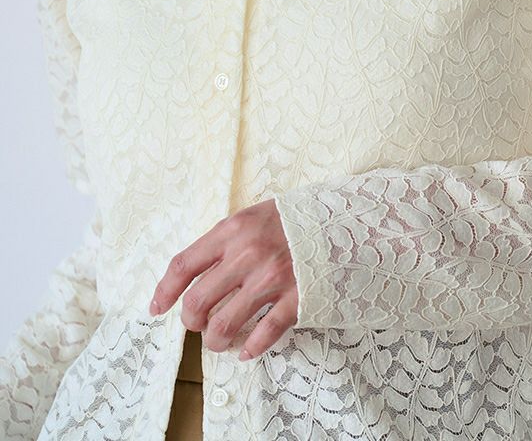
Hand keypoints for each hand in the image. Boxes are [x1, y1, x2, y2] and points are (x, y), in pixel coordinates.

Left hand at [148, 198, 298, 360]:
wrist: (338, 221)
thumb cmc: (289, 221)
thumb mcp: (250, 217)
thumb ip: (222, 242)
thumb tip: (192, 275)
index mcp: (232, 231)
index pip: (184, 265)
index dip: (164, 291)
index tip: (157, 308)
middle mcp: (247, 255)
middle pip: (197, 301)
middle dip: (190, 321)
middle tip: (197, 324)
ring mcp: (271, 279)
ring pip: (224, 325)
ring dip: (215, 341)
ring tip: (219, 340)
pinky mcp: (296, 298)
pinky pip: (264, 333)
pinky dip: (251, 348)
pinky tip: (247, 350)